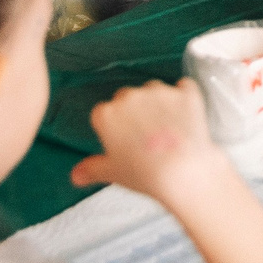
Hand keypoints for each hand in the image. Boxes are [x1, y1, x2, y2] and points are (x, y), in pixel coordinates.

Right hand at [72, 80, 230, 201]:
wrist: (182, 172)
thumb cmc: (145, 174)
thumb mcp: (112, 173)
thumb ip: (91, 169)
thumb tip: (77, 174)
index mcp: (107, 114)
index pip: (105, 112)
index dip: (115, 127)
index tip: (123, 139)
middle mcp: (130, 96)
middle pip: (128, 98)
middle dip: (135, 112)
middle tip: (144, 137)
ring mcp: (159, 92)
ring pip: (154, 91)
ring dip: (158, 104)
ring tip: (166, 130)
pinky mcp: (185, 93)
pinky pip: (185, 88)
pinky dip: (184, 99)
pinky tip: (185, 117)